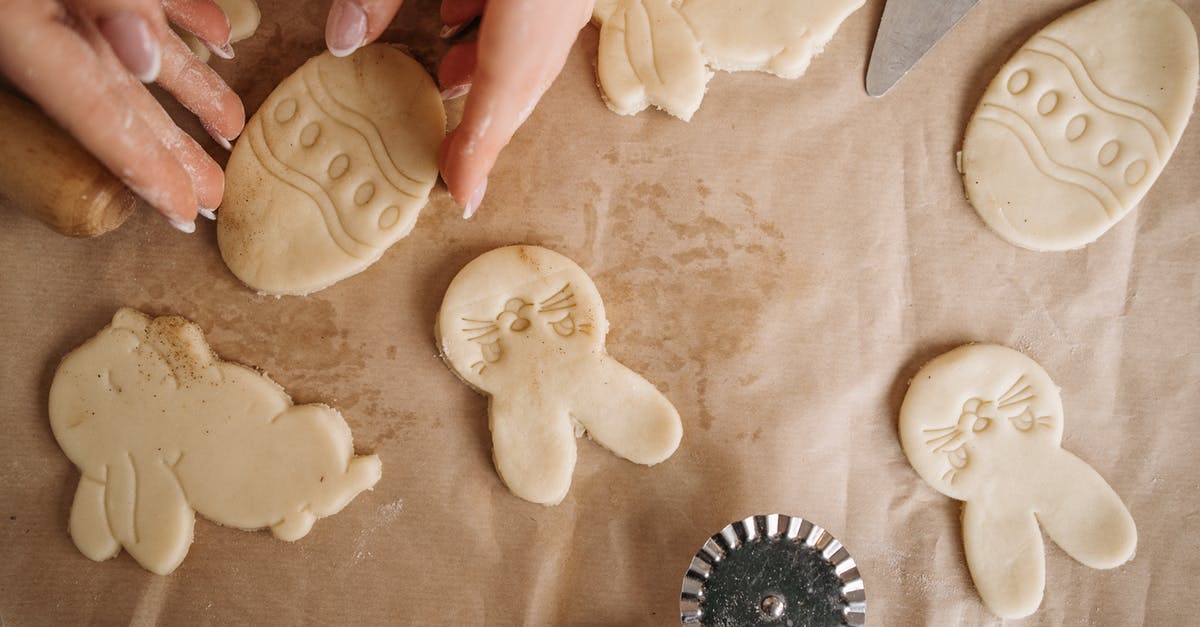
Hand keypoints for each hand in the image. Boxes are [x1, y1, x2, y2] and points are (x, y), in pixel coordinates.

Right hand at [0, 0, 245, 231]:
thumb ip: (101, 1)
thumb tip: (144, 53)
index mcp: (27, 31)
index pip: (97, 114)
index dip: (145, 170)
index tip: (185, 212)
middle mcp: (53, 19)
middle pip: (122, 97)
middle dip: (170, 151)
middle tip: (213, 197)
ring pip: (144, 48)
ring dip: (192, 88)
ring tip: (230, 127)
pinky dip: (186, 16)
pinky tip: (220, 37)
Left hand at [325, 0, 593, 217]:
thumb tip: (344, 41)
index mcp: (532, 3)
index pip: (503, 95)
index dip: (480, 154)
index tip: (463, 199)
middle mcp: (562, 2)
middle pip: (524, 83)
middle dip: (486, 125)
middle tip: (451, 162)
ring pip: (534, 50)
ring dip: (489, 71)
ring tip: (445, 82)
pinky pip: (539, 15)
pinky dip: (501, 29)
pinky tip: (462, 13)